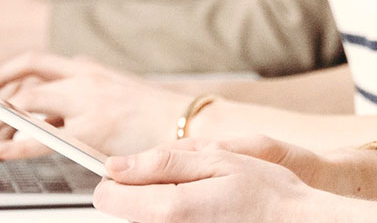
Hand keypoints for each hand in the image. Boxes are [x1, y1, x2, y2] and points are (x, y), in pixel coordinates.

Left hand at [0, 52, 180, 158]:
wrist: (188, 120)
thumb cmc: (154, 110)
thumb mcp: (116, 81)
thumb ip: (90, 75)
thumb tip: (71, 66)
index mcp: (86, 68)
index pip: (32, 62)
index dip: (2, 74)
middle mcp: (83, 80)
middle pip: (23, 83)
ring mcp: (87, 103)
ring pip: (27, 105)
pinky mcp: (93, 131)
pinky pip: (43, 138)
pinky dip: (16, 146)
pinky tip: (1, 152)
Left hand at [91, 142, 376, 222]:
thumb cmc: (268, 194)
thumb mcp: (216, 160)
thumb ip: (160, 163)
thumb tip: (115, 166)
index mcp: (170, 210)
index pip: (108, 197)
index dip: (120, 177)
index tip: (143, 169)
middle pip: (127, 212)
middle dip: (146, 191)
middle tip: (189, 181)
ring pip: (149, 221)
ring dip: (165, 206)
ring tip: (204, 198)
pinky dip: (181, 219)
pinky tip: (210, 214)